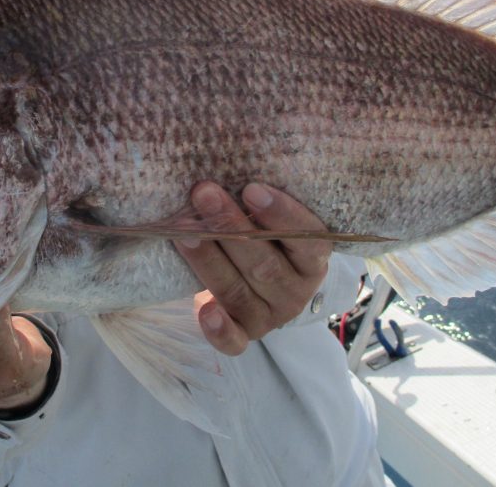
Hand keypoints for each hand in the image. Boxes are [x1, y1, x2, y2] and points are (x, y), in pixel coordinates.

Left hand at [173, 182, 330, 355]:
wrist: (257, 276)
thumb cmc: (262, 232)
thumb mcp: (269, 214)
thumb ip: (259, 197)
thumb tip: (228, 155)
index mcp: (313, 257)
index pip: (306, 237)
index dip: (280, 213)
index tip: (250, 188)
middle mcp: (297, 290)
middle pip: (264, 263)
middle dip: (230, 226)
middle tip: (202, 193)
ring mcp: (271, 316)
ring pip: (239, 291)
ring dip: (209, 260)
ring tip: (182, 230)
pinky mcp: (246, 334)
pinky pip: (235, 341)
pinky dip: (220, 330)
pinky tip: (204, 311)